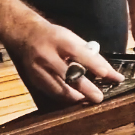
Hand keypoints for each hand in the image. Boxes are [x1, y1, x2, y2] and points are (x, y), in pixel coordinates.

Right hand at [2, 17, 123, 104]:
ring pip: (60, 89)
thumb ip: (89, 54)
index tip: (108, 75)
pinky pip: (52, 93)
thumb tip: (109, 72)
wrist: (26, 35)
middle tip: (99, 98)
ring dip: (76, 97)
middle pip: (69, 75)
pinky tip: (75, 99)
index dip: (94, 65)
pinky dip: (66, 98)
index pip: (79, 53)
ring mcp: (39, 69)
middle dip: (86, 89)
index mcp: (60, 41)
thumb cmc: (55, 37)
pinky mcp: (35, 79)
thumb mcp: (72, 38)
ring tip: (88, 100)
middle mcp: (48, 55)